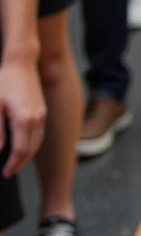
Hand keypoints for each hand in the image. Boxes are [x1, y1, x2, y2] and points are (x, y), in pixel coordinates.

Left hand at [0, 55, 45, 175]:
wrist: (21, 62)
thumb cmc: (5, 82)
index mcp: (24, 119)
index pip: (20, 151)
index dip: (12, 165)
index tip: (5, 173)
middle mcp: (37, 119)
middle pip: (31, 150)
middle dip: (20, 163)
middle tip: (8, 171)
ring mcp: (41, 114)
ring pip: (37, 143)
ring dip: (27, 155)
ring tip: (15, 161)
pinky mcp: (42, 110)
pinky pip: (39, 134)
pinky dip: (32, 144)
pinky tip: (23, 145)